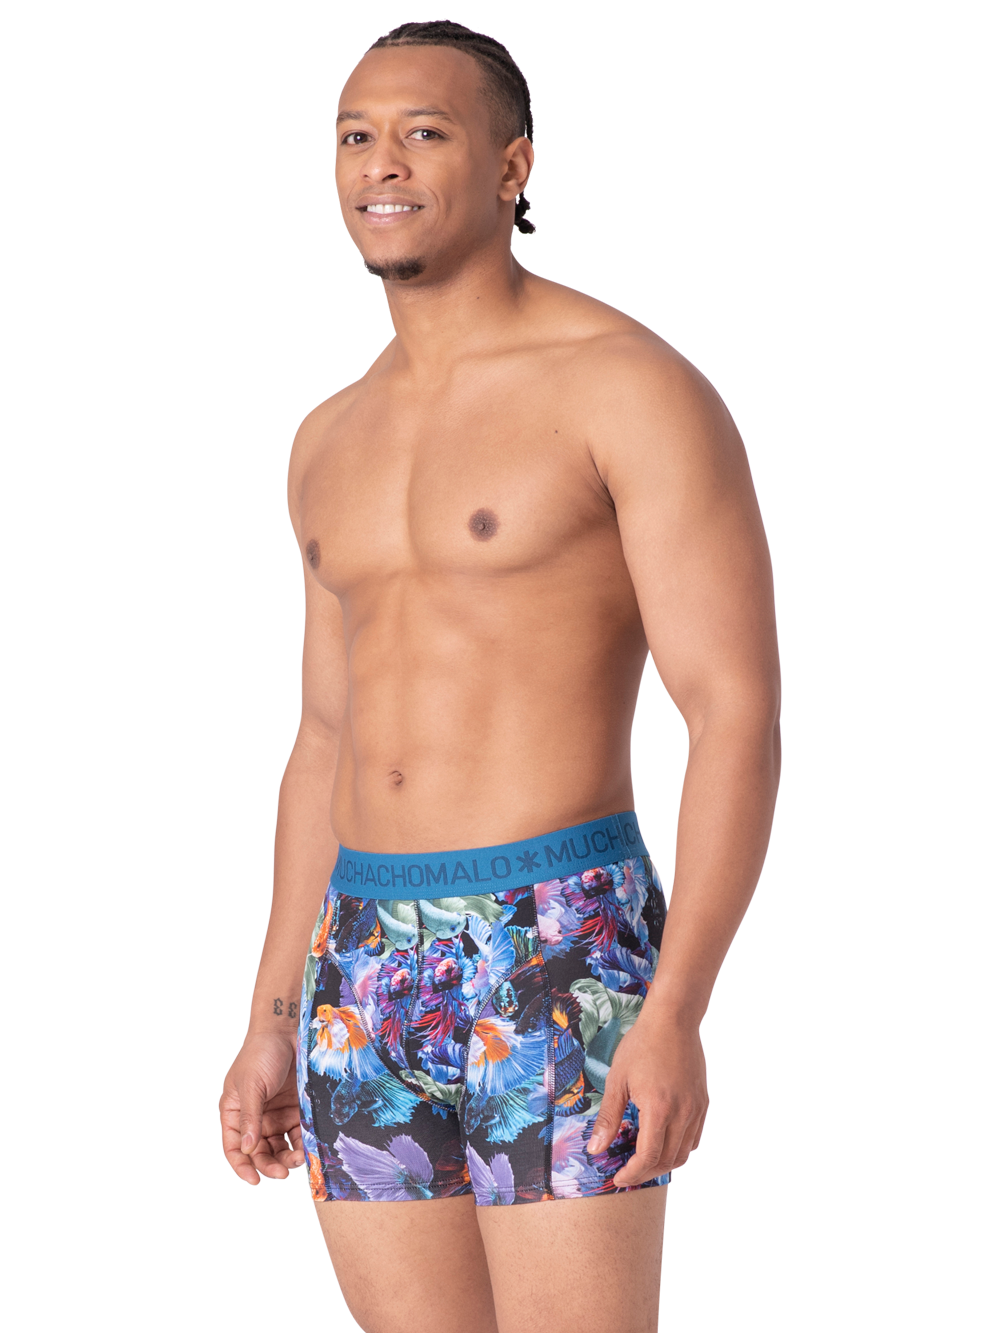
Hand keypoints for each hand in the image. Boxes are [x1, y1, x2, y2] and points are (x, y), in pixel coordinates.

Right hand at [219, 1030, 304, 1184]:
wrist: (287, 1029)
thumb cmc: (261, 1052)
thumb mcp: (252, 1085)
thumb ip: (251, 1117)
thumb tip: (247, 1149)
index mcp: (236, 1113)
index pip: (235, 1148)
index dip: (243, 1166)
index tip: (255, 1179)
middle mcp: (256, 1117)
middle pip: (260, 1151)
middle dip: (270, 1164)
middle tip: (284, 1171)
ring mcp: (276, 1114)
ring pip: (280, 1146)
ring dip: (287, 1157)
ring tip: (298, 1159)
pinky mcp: (296, 1108)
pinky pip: (298, 1132)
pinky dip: (303, 1143)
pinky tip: (308, 1148)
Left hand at [586, 1011, 707, 1186]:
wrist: (672, 1021)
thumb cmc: (642, 1045)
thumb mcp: (618, 1080)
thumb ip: (608, 1118)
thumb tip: (595, 1149)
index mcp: (659, 1108)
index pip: (648, 1157)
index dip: (633, 1174)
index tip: (618, 1178)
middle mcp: (683, 1112)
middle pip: (667, 1160)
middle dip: (646, 1172)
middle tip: (627, 1172)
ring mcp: (696, 1108)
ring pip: (683, 1152)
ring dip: (663, 1163)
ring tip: (643, 1162)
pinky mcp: (702, 1103)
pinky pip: (694, 1137)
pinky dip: (679, 1148)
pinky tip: (663, 1143)